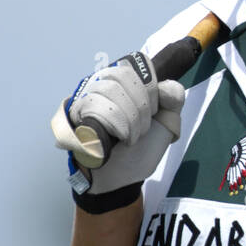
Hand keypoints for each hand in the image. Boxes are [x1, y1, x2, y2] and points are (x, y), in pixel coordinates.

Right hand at [51, 52, 184, 202]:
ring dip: (128, 120)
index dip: (150, 91)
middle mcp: (99, 83)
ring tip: (129, 137)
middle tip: (141, 129)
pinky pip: (93, 105)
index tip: (153, 112)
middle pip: (122, 75)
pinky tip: (115, 139)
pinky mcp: (71, 115)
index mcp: (123, 81)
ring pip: (109, 90)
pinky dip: (113, 124)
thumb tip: (163, 85)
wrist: (123, 179)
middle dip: (141, 108)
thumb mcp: (167, 122)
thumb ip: (173, 97)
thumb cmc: (141, 149)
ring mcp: (83, 98)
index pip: (136, 66)